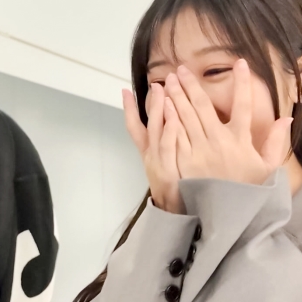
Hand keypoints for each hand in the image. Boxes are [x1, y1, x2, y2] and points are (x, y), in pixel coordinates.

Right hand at [123, 84, 185, 213]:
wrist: (173, 218)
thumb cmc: (176, 192)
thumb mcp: (168, 169)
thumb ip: (168, 150)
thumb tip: (172, 131)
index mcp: (149, 154)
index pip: (135, 127)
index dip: (130, 109)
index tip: (125, 91)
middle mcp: (149, 156)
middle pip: (146, 124)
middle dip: (149, 103)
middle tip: (154, 83)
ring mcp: (157, 162)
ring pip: (156, 131)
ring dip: (157, 110)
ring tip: (161, 90)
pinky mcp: (168, 171)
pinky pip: (168, 146)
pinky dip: (168, 130)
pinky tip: (173, 116)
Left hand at [164, 59, 292, 184]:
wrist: (226, 217)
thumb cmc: (247, 192)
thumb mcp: (268, 169)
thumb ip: (276, 142)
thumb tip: (286, 118)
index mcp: (241, 141)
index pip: (244, 106)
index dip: (243, 83)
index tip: (241, 63)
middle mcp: (219, 142)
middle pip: (204, 106)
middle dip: (193, 84)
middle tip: (183, 68)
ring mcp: (200, 151)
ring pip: (187, 116)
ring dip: (178, 95)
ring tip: (170, 79)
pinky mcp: (185, 161)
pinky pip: (177, 134)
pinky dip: (170, 117)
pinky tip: (164, 103)